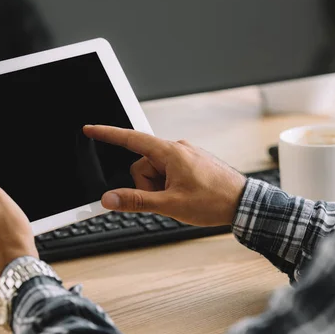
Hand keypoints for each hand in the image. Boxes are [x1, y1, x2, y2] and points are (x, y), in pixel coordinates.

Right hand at [83, 125, 246, 225]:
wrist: (243, 203)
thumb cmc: (213, 200)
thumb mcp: (170, 204)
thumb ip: (136, 201)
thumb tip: (110, 199)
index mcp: (170, 152)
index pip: (131, 139)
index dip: (108, 134)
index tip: (90, 129)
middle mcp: (177, 149)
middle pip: (142, 165)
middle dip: (147, 185)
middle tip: (167, 199)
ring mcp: (185, 156)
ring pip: (156, 172)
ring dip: (160, 188)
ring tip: (180, 199)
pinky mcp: (191, 164)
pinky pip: (169, 173)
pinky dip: (169, 186)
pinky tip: (185, 195)